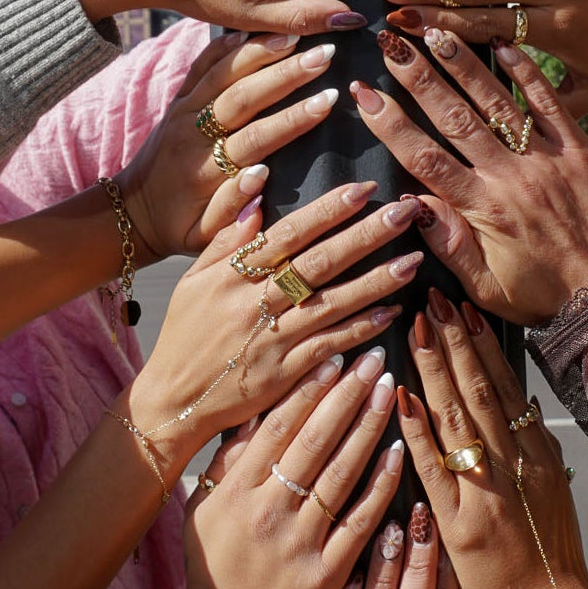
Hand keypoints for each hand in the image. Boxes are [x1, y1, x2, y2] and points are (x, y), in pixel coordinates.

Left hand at [117, 31, 343, 258]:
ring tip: (296, 32)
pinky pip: (200, 66)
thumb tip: (261, 176)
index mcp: (205, 171)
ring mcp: (183, 112)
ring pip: (223, 74)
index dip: (294, 118)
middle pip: (243, 97)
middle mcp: (193, 135)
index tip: (328, 101)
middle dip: (287, 74)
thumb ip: (231, 214)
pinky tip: (250, 30)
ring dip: (261, 52)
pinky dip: (223, 46)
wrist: (131, 211)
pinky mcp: (177, 100)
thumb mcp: (202, 238)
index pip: (256, 138)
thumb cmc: (178, 228)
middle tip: (325, 54)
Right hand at [126, 181, 424, 471]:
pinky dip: (361, 329)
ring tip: (413, 259)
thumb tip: (256, 188)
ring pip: (332, 304)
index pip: (287, 234)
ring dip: (377, 281)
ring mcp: (272, 340)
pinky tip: (393, 312)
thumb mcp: (193, 280)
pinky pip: (330, 346)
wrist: (174, 401)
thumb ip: (226, 237)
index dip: (327, 210)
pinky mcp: (285, 374)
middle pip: (318, 263)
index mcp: (232, 275)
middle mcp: (254, 304)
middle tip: (406, 211)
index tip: (363, 188)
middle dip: (366, 235)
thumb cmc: (185, 334)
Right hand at [177, 353, 405, 588]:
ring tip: (391, 391)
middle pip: (316, 441)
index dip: (309, 390)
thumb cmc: (213, 570)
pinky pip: (360, 521)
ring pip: (342, 474)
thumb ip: (228, 460)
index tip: (336, 359)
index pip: (278, 427)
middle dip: (348, 395)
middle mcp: (269, 511)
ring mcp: (300, 543)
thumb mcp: (204, 509)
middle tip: (375, 360)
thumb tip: (252, 411)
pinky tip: (400, 453)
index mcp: (237, 491)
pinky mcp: (327, 574)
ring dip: (369, 427)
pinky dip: (381, 486)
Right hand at [348, 28, 587, 324]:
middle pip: (454, 118)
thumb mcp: (486, 287)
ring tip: (435, 32)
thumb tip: (407, 205)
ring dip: (463, 65)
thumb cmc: (543, 297)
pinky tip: (504, 46)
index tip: (362, 92)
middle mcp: (511, 178)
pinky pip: (551, 105)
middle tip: (390, 44)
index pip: (424, 158)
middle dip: (418, 78)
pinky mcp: (581, 152)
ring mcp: (548, 161)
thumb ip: (447, 243)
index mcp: (483, 210)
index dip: (390, 123)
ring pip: (497, 103)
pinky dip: (528, 73)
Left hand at [396, 293, 587, 588]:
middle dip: (455, 339)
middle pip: (480, 389)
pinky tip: (402, 398)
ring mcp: (488, 492)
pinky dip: (419, 431)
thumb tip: (516, 401)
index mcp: (536, 453)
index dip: (481, 343)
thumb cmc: (549, 558)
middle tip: (433, 297)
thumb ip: (530, 447)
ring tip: (417, 327)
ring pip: (458, 417)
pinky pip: (436, 469)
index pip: (504, 384)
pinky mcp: (462, 525)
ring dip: (435, 369)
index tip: (463, 307)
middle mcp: (515, 464)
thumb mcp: (551, 491)